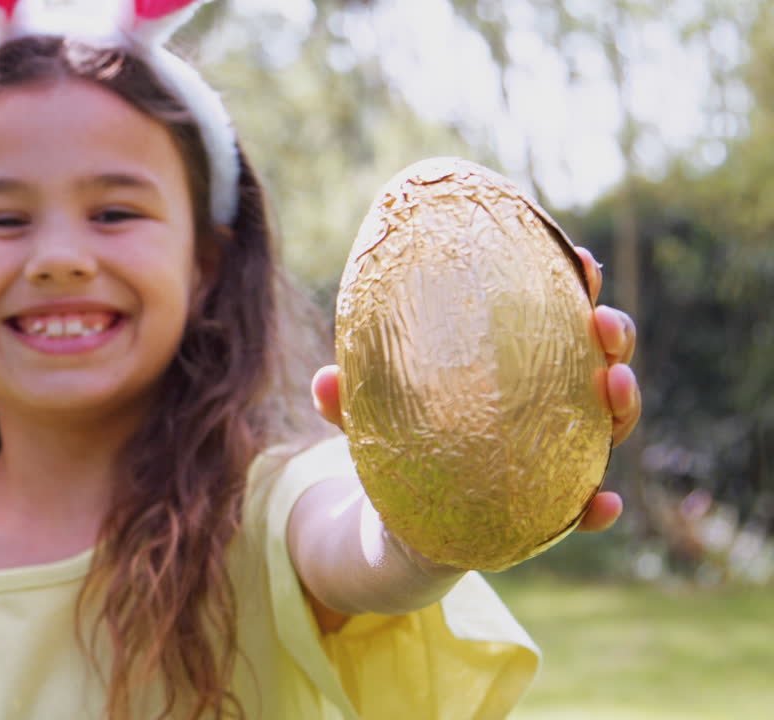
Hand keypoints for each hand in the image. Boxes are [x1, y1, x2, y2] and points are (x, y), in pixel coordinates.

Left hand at [310, 245, 640, 533]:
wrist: (399, 526)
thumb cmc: (395, 445)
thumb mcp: (368, 415)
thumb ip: (349, 398)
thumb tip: (324, 380)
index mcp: (513, 368)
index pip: (554, 317)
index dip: (575, 285)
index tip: (581, 261)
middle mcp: (548, 406)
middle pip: (598, 362)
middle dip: (613, 336)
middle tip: (602, 321)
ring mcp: (556, 457)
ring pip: (605, 427)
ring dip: (622, 404)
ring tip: (613, 384)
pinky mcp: (549, 512)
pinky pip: (582, 511)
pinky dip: (598, 509)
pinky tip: (605, 505)